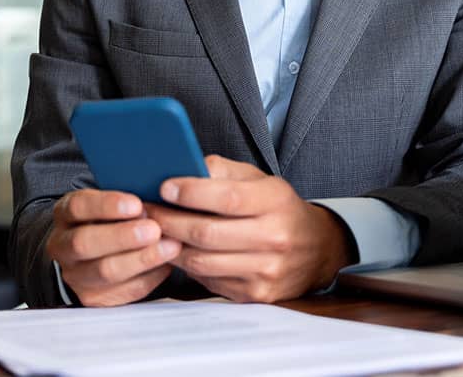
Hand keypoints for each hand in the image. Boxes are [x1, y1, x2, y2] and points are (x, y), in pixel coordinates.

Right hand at [46, 189, 180, 306]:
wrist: (93, 249)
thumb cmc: (109, 217)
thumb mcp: (109, 201)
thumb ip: (127, 198)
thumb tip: (159, 189)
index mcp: (66, 214)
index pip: (78, 207)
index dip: (107, 205)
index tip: (136, 204)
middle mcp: (63, 245)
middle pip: (86, 242)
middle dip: (123, 236)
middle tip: (154, 229)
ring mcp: (75, 274)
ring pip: (105, 271)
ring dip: (142, 258)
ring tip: (170, 246)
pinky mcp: (93, 297)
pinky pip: (122, 291)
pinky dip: (148, 276)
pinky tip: (167, 264)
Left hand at [147, 155, 355, 302]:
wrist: (318, 249)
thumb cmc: (279, 208)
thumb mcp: (260, 180)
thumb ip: (223, 171)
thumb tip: (185, 167)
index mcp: (275, 201)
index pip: (228, 197)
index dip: (192, 192)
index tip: (164, 186)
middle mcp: (273, 237)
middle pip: (209, 233)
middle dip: (170, 221)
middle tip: (145, 210)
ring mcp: (265, 271)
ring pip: (204, 261)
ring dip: (171, 246)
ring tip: (152, 231)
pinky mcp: (256, 295)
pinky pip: (210, 281)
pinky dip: (188, 266)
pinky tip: (176, 251)